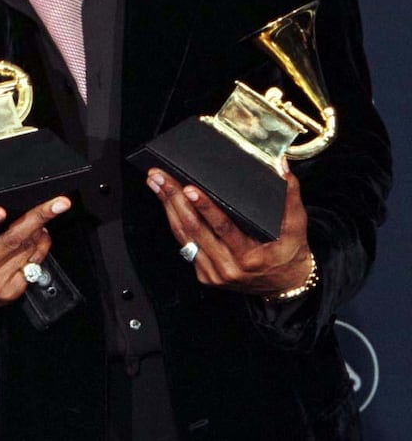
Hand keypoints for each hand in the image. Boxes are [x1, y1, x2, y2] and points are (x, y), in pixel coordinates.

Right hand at [0, 197, 69, 311]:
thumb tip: (2, 211)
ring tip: (47, 214)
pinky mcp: (10, 292)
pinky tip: (40, 237)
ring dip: (41, 230)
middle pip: (11, 241)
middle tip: (57, 204)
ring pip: (27, 251)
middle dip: (37, 218)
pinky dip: (40, 247)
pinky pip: (33, 266)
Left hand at [147, 168, 311, 295]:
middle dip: (173, 199)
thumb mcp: (297, 226)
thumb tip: (281, 167)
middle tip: (160, 176)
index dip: (205, 208)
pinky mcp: (204, 274)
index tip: (189, 188)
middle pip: (194, 229)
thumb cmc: (290, 252)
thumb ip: (289, 197)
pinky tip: (166, 202)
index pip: (223, 228)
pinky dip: (175, 221)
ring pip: (184, 235)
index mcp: (250, 257)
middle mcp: (228, 267)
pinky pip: (185, 244)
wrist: (286, 285)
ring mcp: (213, 273)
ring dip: (167, 206)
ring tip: (156, 183)